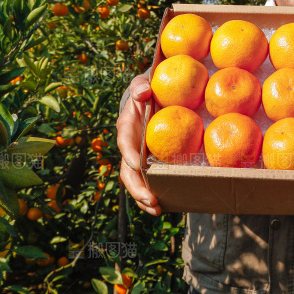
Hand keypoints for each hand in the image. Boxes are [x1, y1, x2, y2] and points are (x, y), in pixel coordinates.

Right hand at [116, 74, 160, 215]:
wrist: (151, 99)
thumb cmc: (147, 90)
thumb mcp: (143, 83)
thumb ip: (141, 85)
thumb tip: (144, 91)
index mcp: (127, 128)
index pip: (125, 142)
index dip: (128, 154)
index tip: (136, 163)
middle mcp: (130, 147)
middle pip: (127, 172)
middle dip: (137, 188)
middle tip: (151, 199)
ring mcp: (138, 159)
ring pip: (136, 182)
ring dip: (144, 198)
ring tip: (158, 209)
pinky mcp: (149, 165)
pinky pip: (151, 182)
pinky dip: (156, 194)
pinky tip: (168, 206)